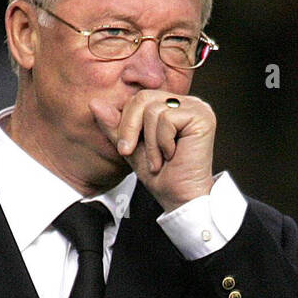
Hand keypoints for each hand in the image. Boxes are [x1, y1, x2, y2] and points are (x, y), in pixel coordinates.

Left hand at [91, 92, 215, 211]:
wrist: (180, 199)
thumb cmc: (162, 177)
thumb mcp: (131, 148)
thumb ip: (115, 126)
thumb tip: (94, 103)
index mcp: (172, 106)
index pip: (139, 98)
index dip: (126, 123)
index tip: (126, 149)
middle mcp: (186, 103)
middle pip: (143, 98)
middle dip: (131, 128)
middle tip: (131, 153)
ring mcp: (197, 108)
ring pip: (153, 109)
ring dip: (149, 143)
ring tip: (158, 160)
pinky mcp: (202, 117)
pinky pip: (167, 118)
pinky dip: (162, 142)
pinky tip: (172, 156)